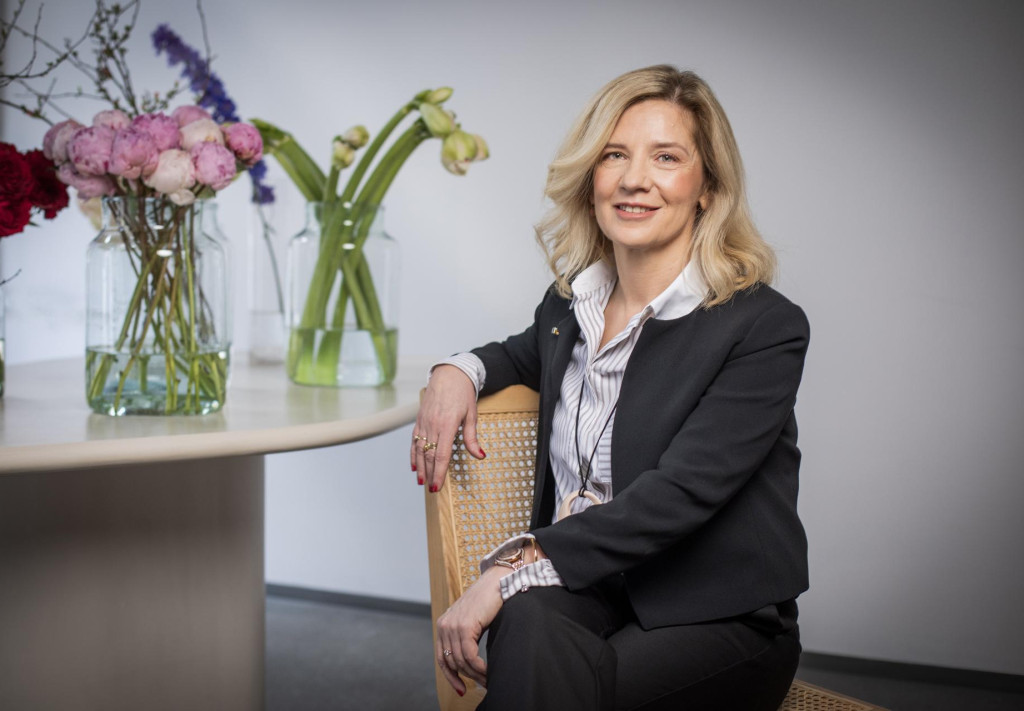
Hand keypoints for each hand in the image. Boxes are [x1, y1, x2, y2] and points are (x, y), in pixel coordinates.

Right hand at [412, 364, 484, 491]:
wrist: (449, 374)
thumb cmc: (463, 393)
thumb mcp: (472, 415)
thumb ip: (472, 437)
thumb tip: (480, 456)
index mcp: (447, 425)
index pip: (441, 455)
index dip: (439, 473)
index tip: (437, 487)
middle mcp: (433, 425)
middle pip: (429, 455)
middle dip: (430, 473)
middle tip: (432, 489)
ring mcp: (424, 422)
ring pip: (420, 449)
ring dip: (420, 467)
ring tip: (422, 481)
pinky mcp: (419, 420)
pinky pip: (414, 440)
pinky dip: (413, 454)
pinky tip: (414, 464)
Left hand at [435, 566, 504, 693]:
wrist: (498, 581)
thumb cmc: (489, 601)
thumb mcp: (472, 621)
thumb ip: (466, 637)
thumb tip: (469, 662)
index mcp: (444, 625)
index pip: (441, 658)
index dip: (450, 676)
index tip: (461, 688)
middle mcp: (444, 625)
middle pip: (452, 662)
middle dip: (467, 677)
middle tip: (483, 684)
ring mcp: (453, 626)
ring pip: (461, 660)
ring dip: (475, 673)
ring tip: (488, 679)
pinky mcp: (465, 626)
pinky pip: (469, 655)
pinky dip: (479, 667)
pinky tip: (487, 670)